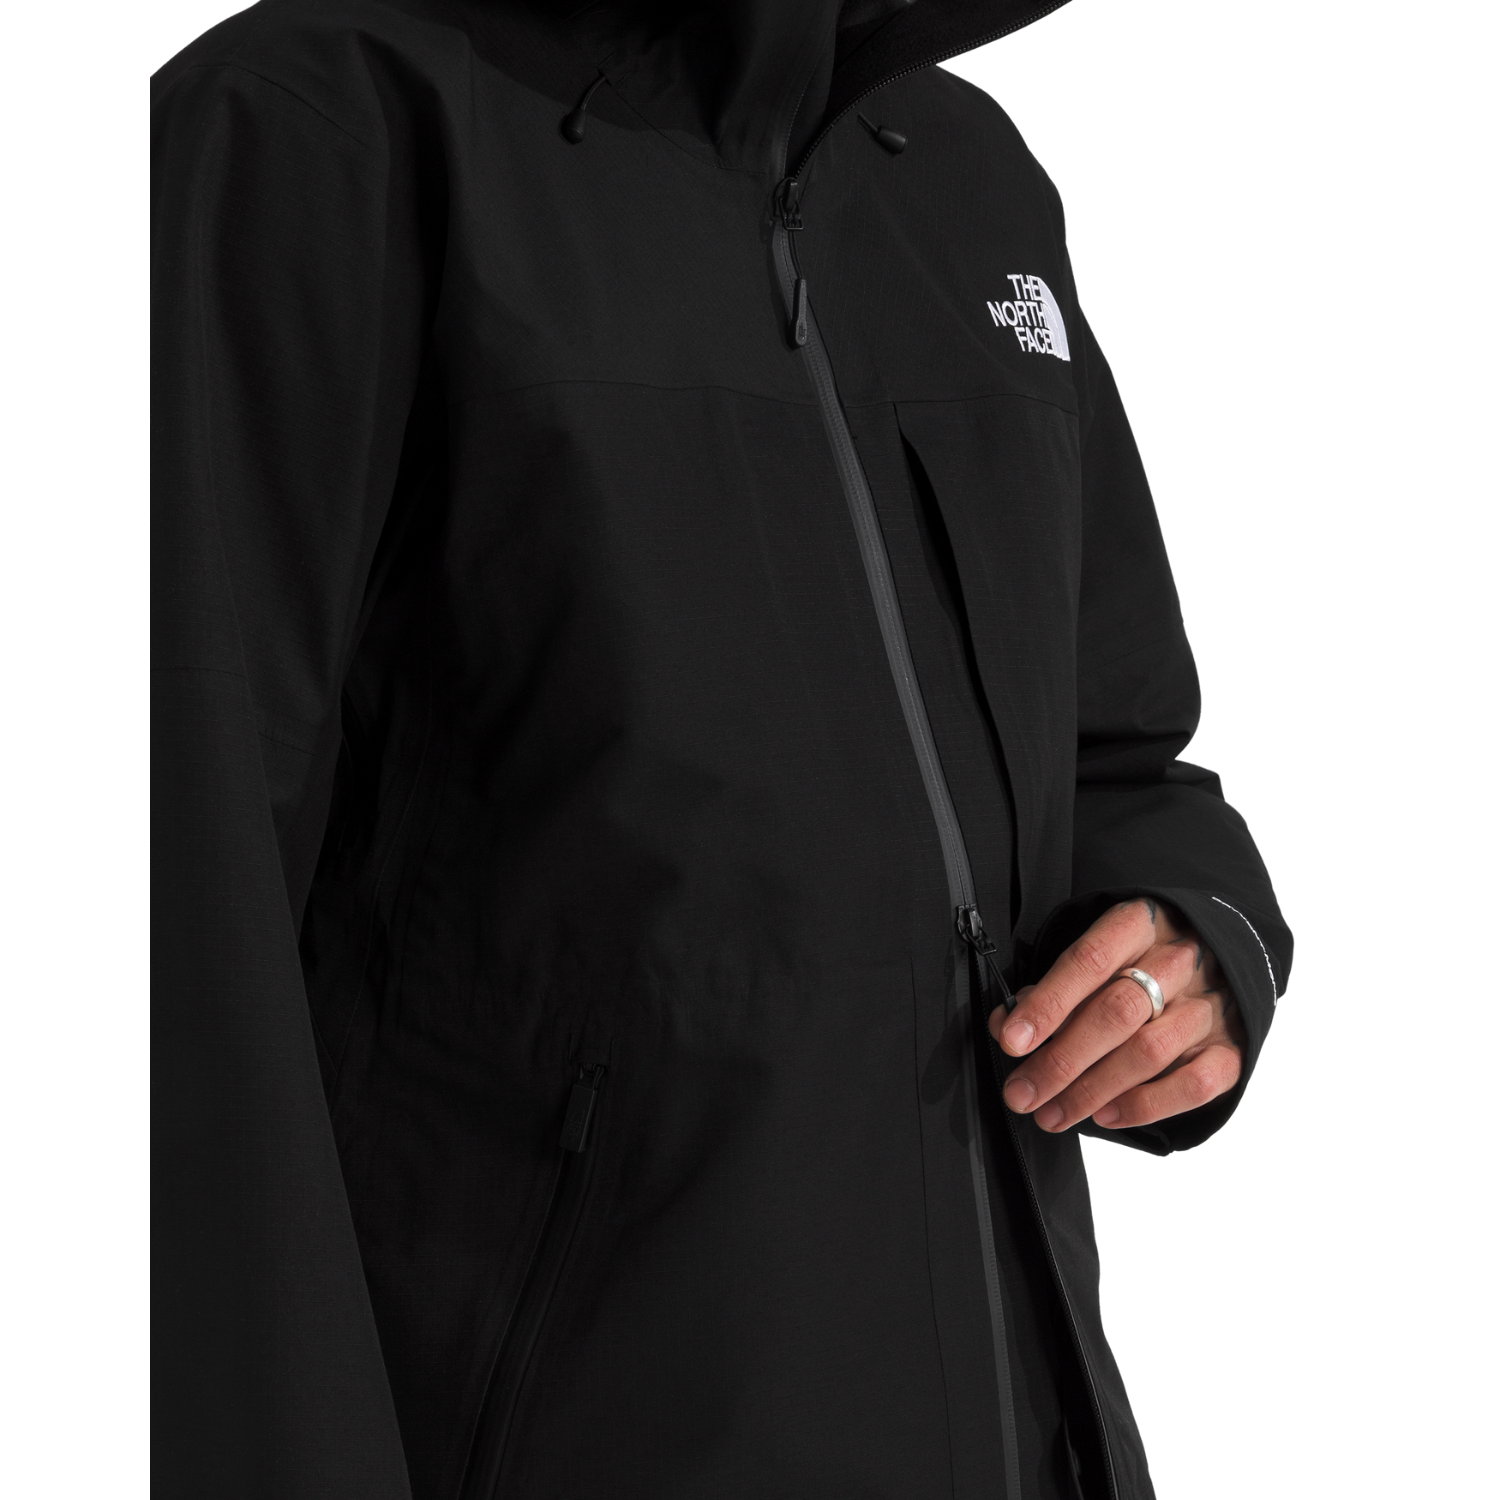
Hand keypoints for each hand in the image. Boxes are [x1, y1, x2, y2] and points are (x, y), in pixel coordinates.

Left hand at [992, 898, 1244, 1131]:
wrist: (1217, 957)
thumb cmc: (1137, 962)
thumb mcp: (1092, 957)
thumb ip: (1049, 990)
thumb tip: (1006, 1027)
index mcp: (1138, 924)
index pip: (1089, 960)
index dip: (1048, 1003)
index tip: (1013, 1041)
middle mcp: (1179, 960)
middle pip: (1116, 1012)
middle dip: (1061, 1060)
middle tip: (1023, 1093)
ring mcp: (1210, 1004)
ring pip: (1149, 1051)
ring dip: (1092, 1090)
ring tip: (1052, 1114)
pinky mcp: (1233, 1046)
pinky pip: (1195, 1084)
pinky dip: (1146, 1105)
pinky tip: (1106, 1115)